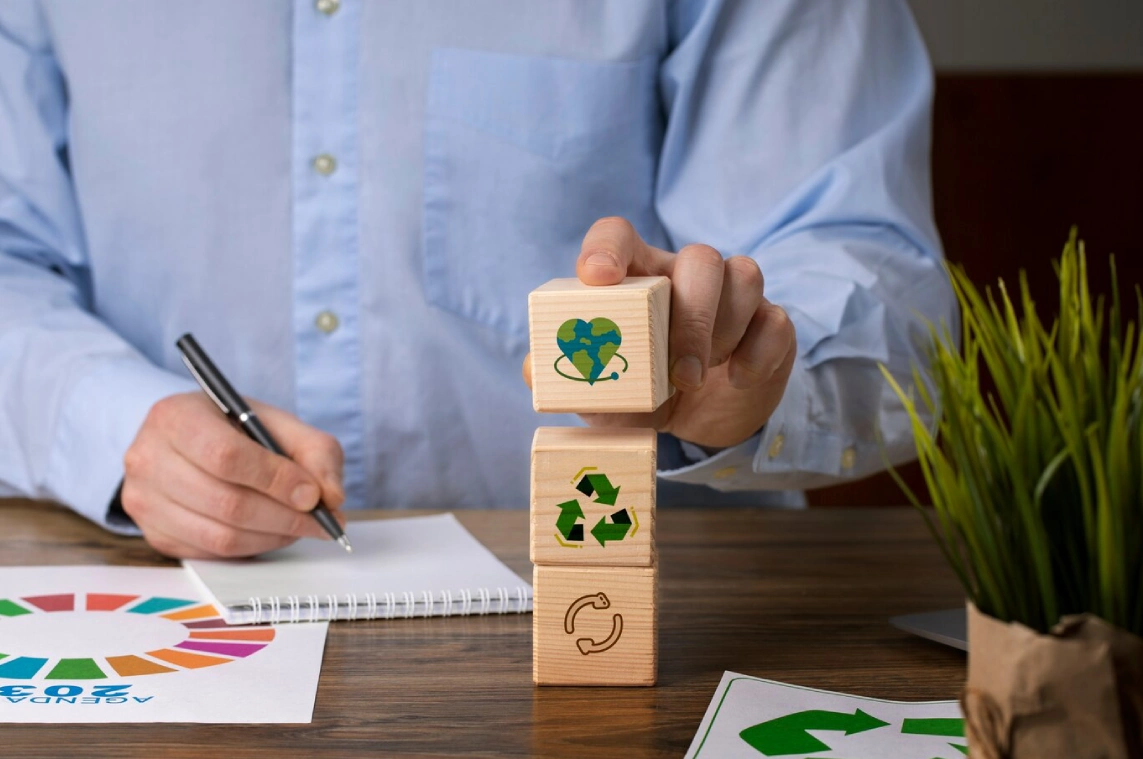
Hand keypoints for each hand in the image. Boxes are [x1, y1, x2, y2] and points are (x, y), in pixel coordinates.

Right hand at [121, 392, 345, 558]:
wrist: (187, 441)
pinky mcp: (154, 534)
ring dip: (274, 536)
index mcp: (175, 417)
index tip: (312, 495)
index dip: (275, 480)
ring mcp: (143, 500)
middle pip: (225, 502)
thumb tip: (331, 497)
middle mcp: (148, 458)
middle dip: (284, 516)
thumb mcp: (278, 423)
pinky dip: (253, 547)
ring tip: (302, 526)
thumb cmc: (235, 429)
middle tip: (321, 521)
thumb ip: (315, 452)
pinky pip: (212, 553)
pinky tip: (272, 531)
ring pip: (220, 535)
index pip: (226, 456)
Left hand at [524, 217, 795, 448]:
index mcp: (635, 277)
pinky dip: (758, 352)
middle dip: (692, 317)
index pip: (618, 234)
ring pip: (744, 277)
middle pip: (699, 258)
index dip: (607, 248)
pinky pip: (775, 320)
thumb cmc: (640, 392)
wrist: (697, 420)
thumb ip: (568, 377)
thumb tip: (533, 368)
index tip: (598, 278)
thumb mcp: (601, 392)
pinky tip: (737, 380)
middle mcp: (684, 275)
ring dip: (723, 331)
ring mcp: (732, 296)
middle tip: (680, 373)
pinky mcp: (768, 324)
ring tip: (700, 378)